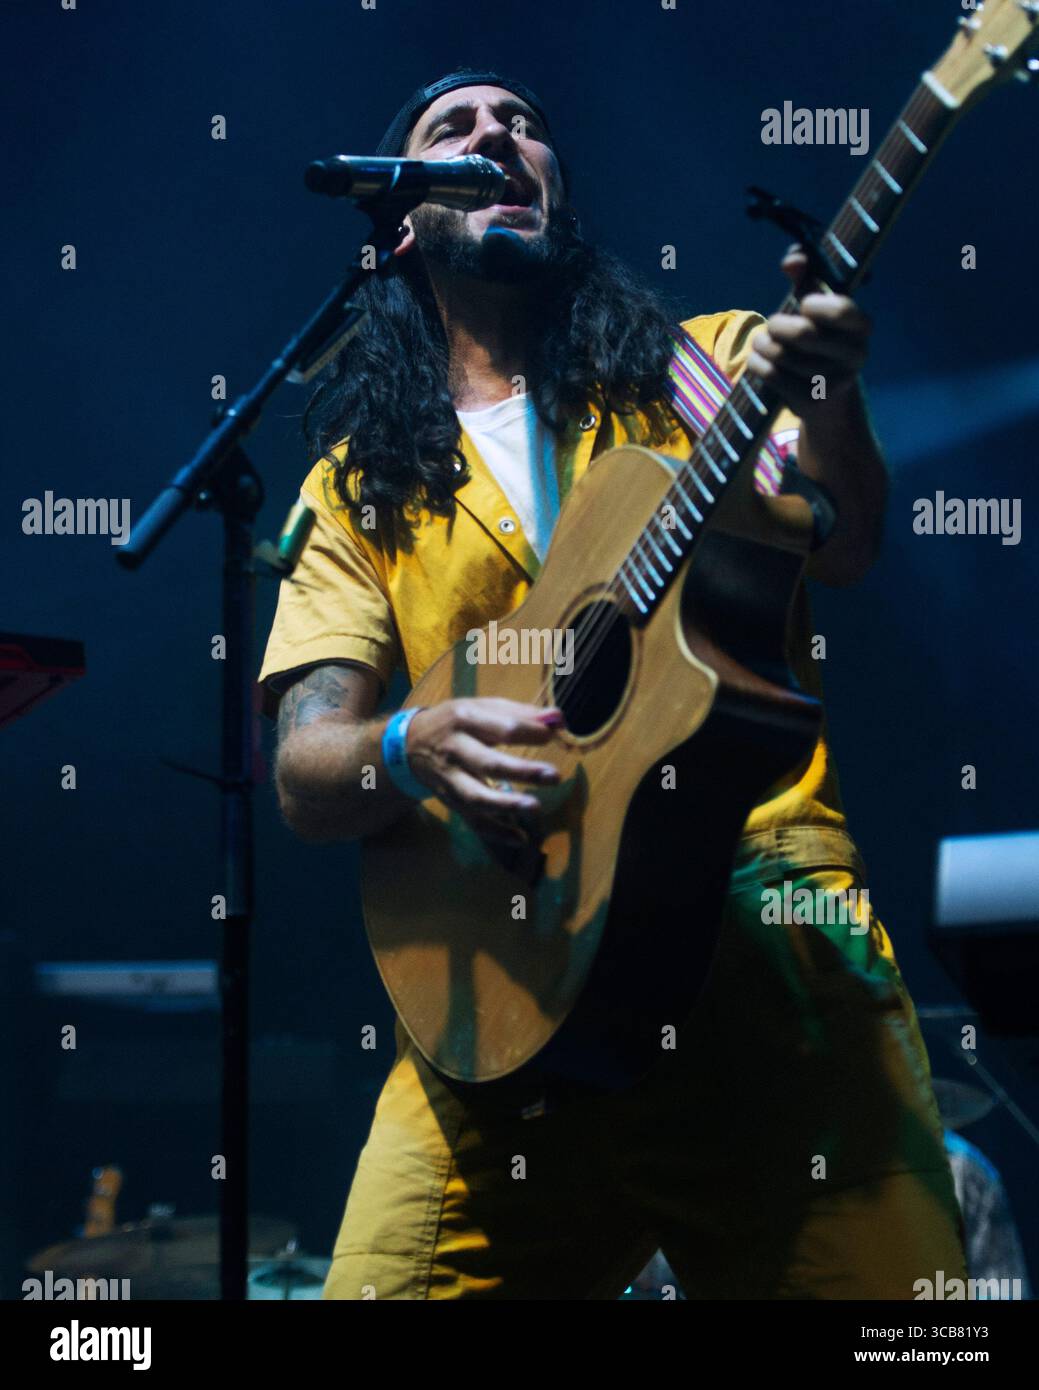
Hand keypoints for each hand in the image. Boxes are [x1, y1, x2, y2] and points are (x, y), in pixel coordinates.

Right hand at [406, 698, 562, 845]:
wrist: (409, 745)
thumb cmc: (456, 722)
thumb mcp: (481, 707)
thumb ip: (520, 713)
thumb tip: (558, 719)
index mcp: (465, 719)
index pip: (502, 728)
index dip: (530, 733)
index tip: (553, 736)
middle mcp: (455, 749)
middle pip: (489, 763)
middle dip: (523, 771)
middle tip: (555, 776)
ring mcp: (450, 779)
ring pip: (477, 797)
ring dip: (506, 805)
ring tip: (535, 807)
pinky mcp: (450, 801)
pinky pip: (472, 820)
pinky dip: (496, 832)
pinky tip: (520, 837)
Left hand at [746, 245, 872, 422]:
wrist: (825, 393)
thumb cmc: (818, 335)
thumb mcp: (817, 303)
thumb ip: (807, 273)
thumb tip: (792, 262)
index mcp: (862, 327)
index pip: (841, 309)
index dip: (814, 304)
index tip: (803, 305)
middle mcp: (855, 356)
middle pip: (803, 334)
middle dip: (777, 325)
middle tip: (772, 324)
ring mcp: (835, 383)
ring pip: (782, 356)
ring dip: (762, 344)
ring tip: (761, 342)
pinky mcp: (812, 403)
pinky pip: (773, 377)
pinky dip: (757, 364)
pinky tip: (758, 360)